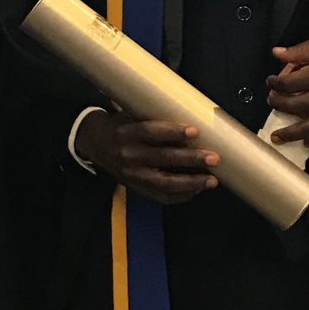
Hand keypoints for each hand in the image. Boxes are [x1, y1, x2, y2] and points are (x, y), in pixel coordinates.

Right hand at [75, 111, 218, 205]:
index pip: (150, 132)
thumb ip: (152, 117)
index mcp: (126, 133)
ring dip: (192, 182)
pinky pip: (161, 196)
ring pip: (165, 183)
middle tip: (213, 157)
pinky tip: (197, 190)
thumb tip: (190, 113)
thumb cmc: (120, 125)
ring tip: (212, 180)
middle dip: (191, 159)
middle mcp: (128, 155)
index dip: (172, 132)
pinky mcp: (136, 188)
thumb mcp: (129, 115)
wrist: (94, 144)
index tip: (194, 131)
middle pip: (163, 159)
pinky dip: (181, 195)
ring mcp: (132, 176)